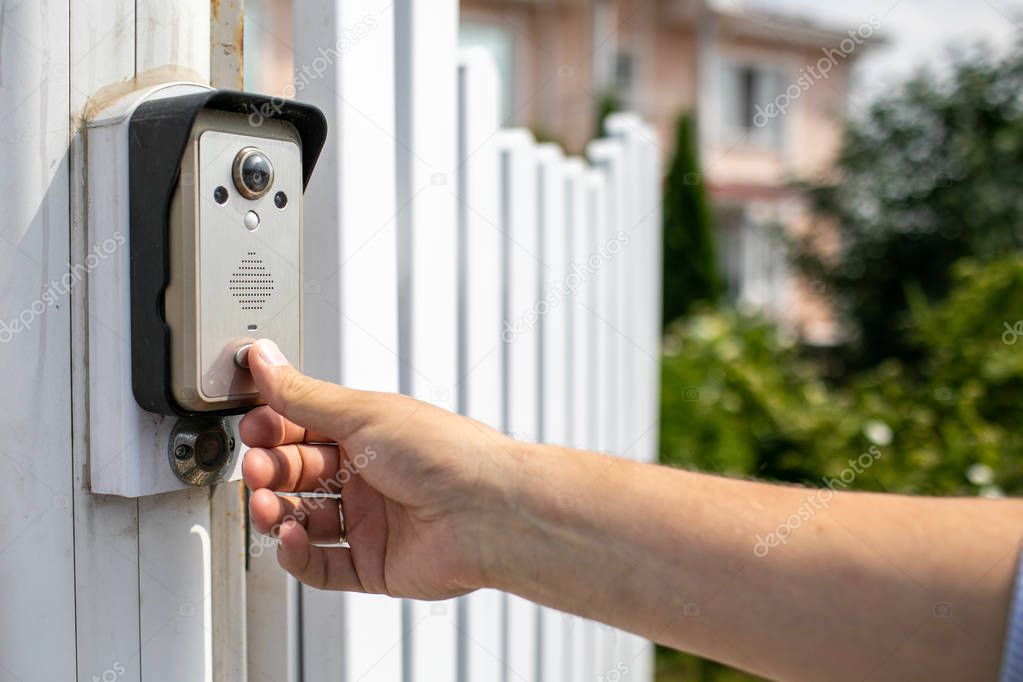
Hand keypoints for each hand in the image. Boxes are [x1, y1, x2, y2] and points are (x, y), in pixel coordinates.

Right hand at [240, 339, 519, 598]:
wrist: (489, 512)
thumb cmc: (444, 453)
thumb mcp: (363, 413)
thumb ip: (303, 395)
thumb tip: (264, 358)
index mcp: (369, 433)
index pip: (303, 429)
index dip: (272, 430)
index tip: (250, 429)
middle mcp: (370, 476)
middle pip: (299, 476)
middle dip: (270, 472)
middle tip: (258, 470)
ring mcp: (372, 522)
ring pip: (304, 521)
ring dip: (276, 513)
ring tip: (268, 507)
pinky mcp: (375, 564)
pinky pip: (322, 565)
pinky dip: (298, 555)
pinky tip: (290, 539)